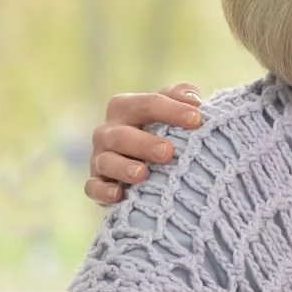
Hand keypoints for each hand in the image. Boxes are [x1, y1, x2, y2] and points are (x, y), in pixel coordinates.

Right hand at [85, 83, 204, 205]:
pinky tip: (119, 195)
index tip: (197, 119)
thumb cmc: (168, 130)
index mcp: (128, 108)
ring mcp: (101, 158)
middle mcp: (110, 131)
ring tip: (142, 174)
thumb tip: (192, 98)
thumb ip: (182, 96)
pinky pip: (94, 187)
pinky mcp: (98, 183)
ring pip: (106, 161)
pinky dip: (104, 191)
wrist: (154, 164)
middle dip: (144, 143)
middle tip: (168, 152)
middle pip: (121, 135)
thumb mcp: (175, 110)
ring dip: (122, 167)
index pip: (147, 104)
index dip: (171, 110)